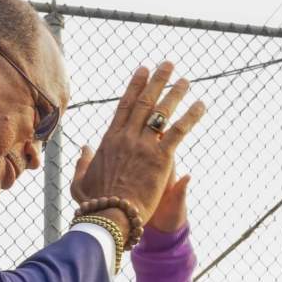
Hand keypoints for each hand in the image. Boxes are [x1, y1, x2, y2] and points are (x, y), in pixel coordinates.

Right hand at [71, 63, 205, 223]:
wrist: (111, 216)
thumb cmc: (96, 204)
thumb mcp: (80, 182)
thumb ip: (83, 163)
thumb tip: (85, 148)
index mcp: (109, 140)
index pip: (124, 105)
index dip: (135, 86)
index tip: (143, 70)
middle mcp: (126, 137)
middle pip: (144, 102)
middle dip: (157, 80)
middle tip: (168, 64)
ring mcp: (143, 146)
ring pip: (161, 112)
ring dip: (175, 93)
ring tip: (186, 80)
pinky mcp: (160, 158)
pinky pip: (178, 131)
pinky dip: (191, 116)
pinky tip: (201, 105)